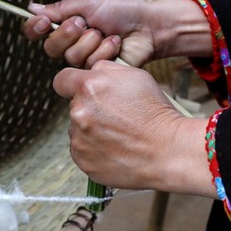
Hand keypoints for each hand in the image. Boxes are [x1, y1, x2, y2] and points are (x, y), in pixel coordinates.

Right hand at [23, 0, 212, 68]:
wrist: (147, 26)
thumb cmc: (122, 10)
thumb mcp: (89, 2)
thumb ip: (61, 8)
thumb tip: (33, 8)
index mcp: (66, 24)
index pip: (37, 30)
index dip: (35, 28)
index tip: (44, 22)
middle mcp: (71, 43)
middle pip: (50, 47)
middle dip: (68, 33)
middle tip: (86, 24)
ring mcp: (84, 58)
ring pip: (71, 56)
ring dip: (92, 41)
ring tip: (107, 33)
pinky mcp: (97, 72)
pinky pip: (90, 65)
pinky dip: (105, 50)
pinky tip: (115, 44)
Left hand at [53, 60, 215, 196]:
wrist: (168, 151)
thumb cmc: (156, 114)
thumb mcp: (136, 76)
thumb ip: (106, 69)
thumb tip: (92, 70)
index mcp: (89, 87)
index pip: (62, 80)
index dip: (72, 84)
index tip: (80, 90)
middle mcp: (79, 112)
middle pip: (74, 106)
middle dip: (90, 108)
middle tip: (117, 117)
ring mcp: (79, 139)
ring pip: (78, 129)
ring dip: (92, 130)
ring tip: (120, 135)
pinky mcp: (83, 161)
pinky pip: (82, 150)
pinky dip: (94, 149)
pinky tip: (116, 148)